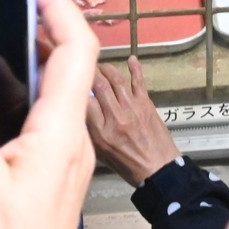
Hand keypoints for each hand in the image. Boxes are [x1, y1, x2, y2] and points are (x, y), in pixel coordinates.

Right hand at [0, 0, 99, 228]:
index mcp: (62, 134)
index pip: (76, 47)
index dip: (57, 2)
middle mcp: (67, 144)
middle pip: (61, 65)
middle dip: (30, 24)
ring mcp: (55, 166)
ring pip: (42, 95)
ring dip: (13, 61)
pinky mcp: (37, 184)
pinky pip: (29, 124)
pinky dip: (3, 99)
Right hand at [87, 55, 180, 186]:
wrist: (158, 169)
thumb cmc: (126, 164)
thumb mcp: (99, 154)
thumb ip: (87, 131)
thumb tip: (78, 109)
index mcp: (100, 132)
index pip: (82, 100)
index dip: (75, 88)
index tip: (70, 83)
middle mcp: (115, 116)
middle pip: (97, 85)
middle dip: (89, 73)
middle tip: (83, 69)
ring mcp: (132, 107)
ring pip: (115, 79)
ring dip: (106, 69)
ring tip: (100, 67)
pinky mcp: (146, 103)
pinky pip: (138, 81)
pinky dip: (135, 68)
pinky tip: (131, 59)